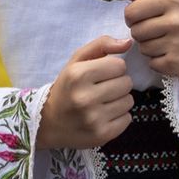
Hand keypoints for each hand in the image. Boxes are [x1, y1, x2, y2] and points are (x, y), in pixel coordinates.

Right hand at [35, 35, 133, 149]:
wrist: (49, 122)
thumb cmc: (67, 86)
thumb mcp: (77, 60)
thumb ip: (102, 45)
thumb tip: (128, 42)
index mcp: (79, 75)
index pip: (119, 65)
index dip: (113, 68)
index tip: (102, 74)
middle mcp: (85, 98)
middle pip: (126, 83)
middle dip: (118, 83)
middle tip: (103, 88)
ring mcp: (94, 119)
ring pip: (129, 101)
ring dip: (119, 100)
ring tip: (104, 102)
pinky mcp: (101, 135)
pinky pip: (127, 119)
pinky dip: (119, 116)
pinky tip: (105, 115)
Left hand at [116, 0, 178, 99]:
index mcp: (171, 0)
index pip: (131, 11)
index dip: (133, 17)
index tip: (144, 19)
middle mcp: (175, 20)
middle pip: (135, 31)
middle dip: (142, 34)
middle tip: (158, 32)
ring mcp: (177, 43)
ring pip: (142, 48)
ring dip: (149, 48)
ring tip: (166, 43)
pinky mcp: (177, 63)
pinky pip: (152, 63)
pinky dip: (158, 62)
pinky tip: (171, 55)